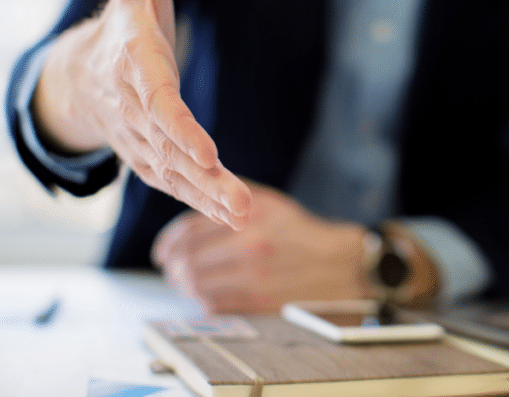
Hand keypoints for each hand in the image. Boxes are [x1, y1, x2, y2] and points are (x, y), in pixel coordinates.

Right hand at [32, 0, 250, 228]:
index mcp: (134, 62)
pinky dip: (204, 202)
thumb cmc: (123, 21)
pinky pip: (177, 183)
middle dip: (204, 179)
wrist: (83, 74)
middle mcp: (135, 107)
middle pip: (170, 147)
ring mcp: (141, 138)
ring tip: (247, 218)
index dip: (180, 127)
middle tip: (242, 207)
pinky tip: (235, 216)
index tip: (206, 154)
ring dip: (211, 199)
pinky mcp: (151, 157)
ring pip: (176, 174)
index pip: (157, 99)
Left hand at [151, 181, 369, 312]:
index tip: (164, 251)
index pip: (191, 229)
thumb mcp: (271, 204)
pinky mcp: (262, 302)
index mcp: (250, 214)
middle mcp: (251, 244)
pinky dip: (204, 302)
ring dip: (185, 287)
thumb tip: (191, 212)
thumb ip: (231, 203)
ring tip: (185, 285)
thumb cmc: (305, 234)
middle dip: (173, 267)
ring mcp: (256, 276)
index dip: (170, 243)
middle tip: (171, 270)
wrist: (344, 264)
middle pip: (189, 260)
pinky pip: (216, 305)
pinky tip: (206, 297)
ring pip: (198, 285)